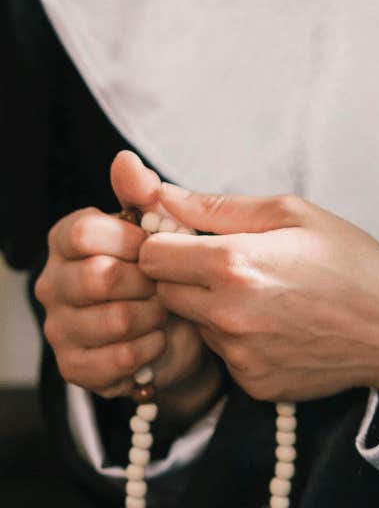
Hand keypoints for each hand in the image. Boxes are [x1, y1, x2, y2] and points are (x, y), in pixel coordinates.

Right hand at [33, 152, 223, 423]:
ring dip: (154, 315)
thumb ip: (141, 192)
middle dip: (147, 280)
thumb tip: (124, 159)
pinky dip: (149, 348)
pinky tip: (157, 338)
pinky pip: (117, 359)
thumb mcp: (158, 222)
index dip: (129, 239)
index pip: (85, 234)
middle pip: (99, 278)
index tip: (157, 244)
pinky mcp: (74, 367)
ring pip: (115, 320)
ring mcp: (59, 328)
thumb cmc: (161, 265)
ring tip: (165, 309)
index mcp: (67, 239)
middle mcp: (53, 283)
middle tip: (166, 281)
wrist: (176, 325)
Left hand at [139, 182, 378, 403]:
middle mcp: (227, 316)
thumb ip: (219, 206)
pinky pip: (222, 354)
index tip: (188, 236)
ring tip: (262, 291)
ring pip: (192, 323)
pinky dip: (237, 337)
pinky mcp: (251, 383)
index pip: (151, 255)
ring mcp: (238, 356)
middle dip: (181, 273)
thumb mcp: (292, 212)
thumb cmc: (349, 259)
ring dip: (209, 306)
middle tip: (226, 261)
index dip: (165, 240)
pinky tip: (276, 322)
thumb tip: (163, 197)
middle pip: (162, 291)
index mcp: (234, 264)